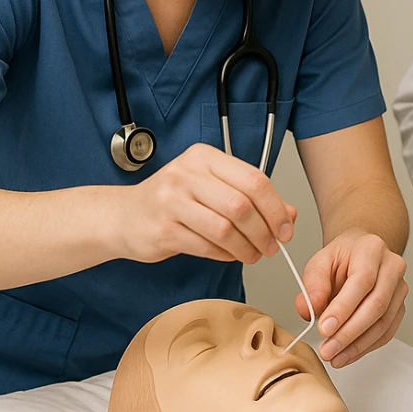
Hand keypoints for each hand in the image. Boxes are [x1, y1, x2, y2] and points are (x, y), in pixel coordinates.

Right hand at [123, 142, 296, 264]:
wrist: (122, 216)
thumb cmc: (171, 201)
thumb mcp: (212, 188)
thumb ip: (251, 197)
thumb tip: (290, 214)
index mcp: (204, 157)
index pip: (254, 179)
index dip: (276, 207)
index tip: (286, 227)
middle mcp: (186, 173)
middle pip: (242, 204)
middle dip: (264, 231)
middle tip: (272, 246)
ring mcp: (172, 201)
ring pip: (226, 228)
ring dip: (247, 247)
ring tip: (253, 254)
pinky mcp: (163, 229)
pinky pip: (207, 246)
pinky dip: (226, 255)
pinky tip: (229, 254)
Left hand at [293, 227, 407, 368]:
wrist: (360, 253)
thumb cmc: (342, 257)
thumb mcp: (320, 262)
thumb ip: (313, 284)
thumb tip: (309, 308)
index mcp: (371, 249)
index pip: (362, 281)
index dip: (343, 308)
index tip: (324, 328)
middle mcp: (392, 267)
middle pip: (376, 305)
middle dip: (349, 332)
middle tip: (327, 349)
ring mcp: (399, 288)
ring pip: (383, 323)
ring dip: (357, 345)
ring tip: (334, 357)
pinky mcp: (399, 307)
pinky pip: (386, 332)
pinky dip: (366, 347)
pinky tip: (348, 354)